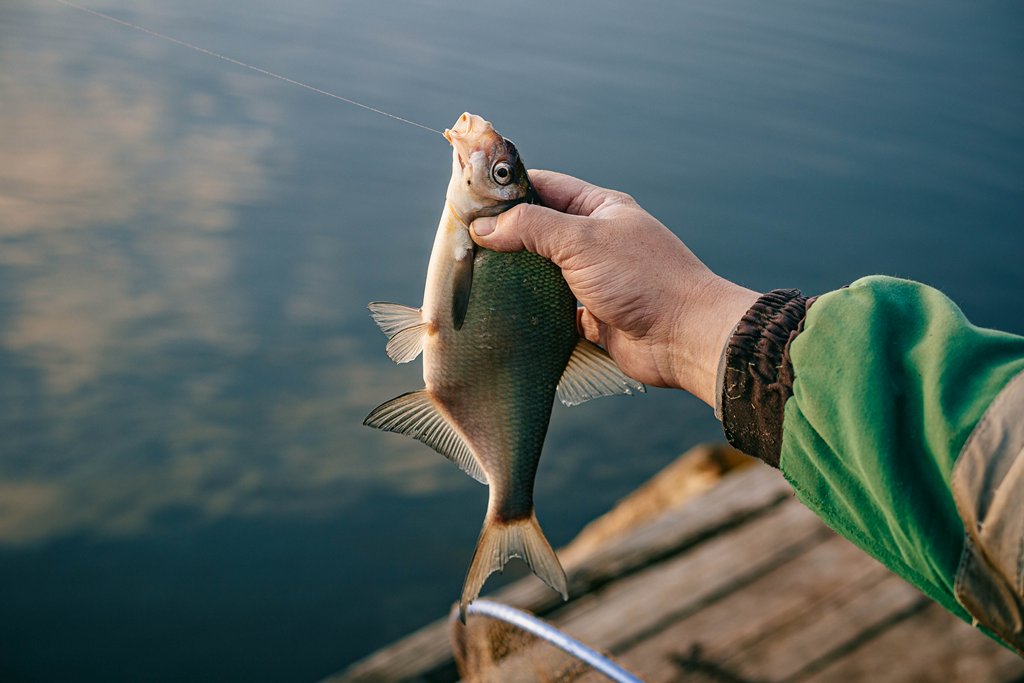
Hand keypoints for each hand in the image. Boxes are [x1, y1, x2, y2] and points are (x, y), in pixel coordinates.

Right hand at [470, 170, 758, 407]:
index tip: (469, 200)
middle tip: (463, 244)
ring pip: (542, 272)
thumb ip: (531, 229)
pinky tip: (502, 312)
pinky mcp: (591, 316)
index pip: (544, 187)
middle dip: (504, 237)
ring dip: (515, 276)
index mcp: (599, 209)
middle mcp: (596, 240)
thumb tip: (484, 227)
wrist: (684, 338)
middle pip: (538, 231)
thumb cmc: (642, 279)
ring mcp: (594, 279)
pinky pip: (552, 309)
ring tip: (475, 278)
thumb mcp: (582, 241)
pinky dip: (530, 310)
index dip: (507, 191)